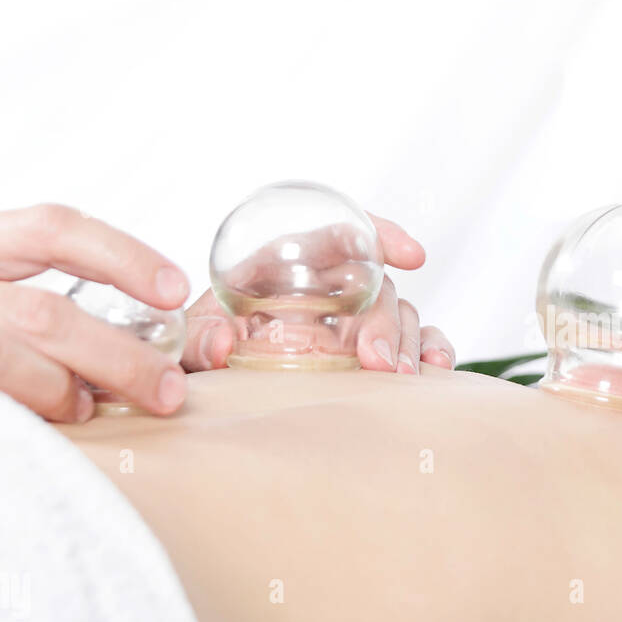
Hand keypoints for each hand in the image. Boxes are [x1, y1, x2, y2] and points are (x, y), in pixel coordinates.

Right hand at [0, 203, 189, 421]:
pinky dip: (16, 415)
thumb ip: (63, 306)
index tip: (176, 291)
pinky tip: (38, 426)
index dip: (122, 256)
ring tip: (87, 408)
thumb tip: (180, 346)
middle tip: (168, 392)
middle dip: (118, 357)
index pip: (51, 228)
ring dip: (60, 391)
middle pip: (43, 313)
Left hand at [182, 213, 454, 374]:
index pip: (344, 233)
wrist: (202, 388)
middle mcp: (331, 286)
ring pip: (403, 316)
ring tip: (399, 377)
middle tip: (376, 361)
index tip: (412, 255)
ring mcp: (356, 320)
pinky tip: (433, 372)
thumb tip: (221, 343)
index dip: (381, 233)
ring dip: (407, 344)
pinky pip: (416, 342)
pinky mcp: (373, 352)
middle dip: (384, 320)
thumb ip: (198, 336)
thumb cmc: (199, 350)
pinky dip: (431, 353)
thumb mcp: (188, 338)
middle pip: (377, 286)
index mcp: (290, 262)